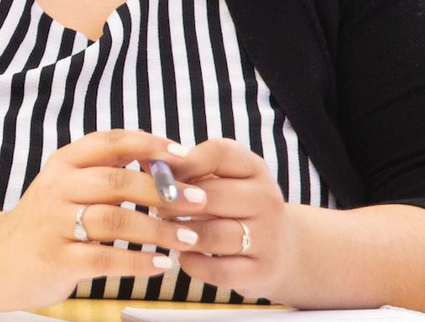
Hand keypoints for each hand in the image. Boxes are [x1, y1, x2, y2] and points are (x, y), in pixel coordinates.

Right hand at [0, 129, 205, 307]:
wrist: (0, 258)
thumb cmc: (51, 220)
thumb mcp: (71, 185)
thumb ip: (108, 169)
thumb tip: (165, 156)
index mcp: (64, 163)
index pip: (110, 142)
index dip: (150, 145)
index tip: (186, 154)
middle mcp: (56, 187)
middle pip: (115, 182)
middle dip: (163, 190)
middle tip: (199, 199)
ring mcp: (53, 223)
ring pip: (113, 221)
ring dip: (156, 230)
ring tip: (188, 238)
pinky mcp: (56, 258)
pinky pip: (103, 259)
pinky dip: (137, 263)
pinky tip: (161, 265)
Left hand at [159, 137, 299, 300]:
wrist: (281, 248)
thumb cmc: (233, 205)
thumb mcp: (220, 178)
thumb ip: (184, 167)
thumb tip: (144, 158)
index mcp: (254, 168)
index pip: (220, 153)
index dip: (184, 161)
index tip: (158, 170)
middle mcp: (267, 200)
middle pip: (213, 195)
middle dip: (175, 202)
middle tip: (157, 207)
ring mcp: (268, 237)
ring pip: (213, 235)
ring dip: (181, 234)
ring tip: (167, 230)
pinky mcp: (262, 271)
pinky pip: (218, 270)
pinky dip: (193, 263)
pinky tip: (183, 254)